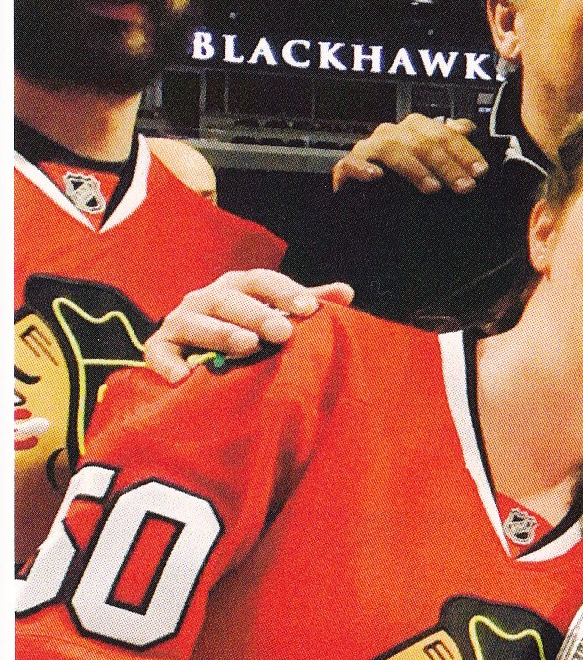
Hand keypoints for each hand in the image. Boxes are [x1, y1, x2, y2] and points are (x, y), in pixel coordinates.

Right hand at [144, 272, 349, 382]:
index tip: (309, 310)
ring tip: (246, 346)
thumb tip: (346, 292)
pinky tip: (185, 378)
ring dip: (220, 333)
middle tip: (282, 332)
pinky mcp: (161, 347)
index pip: (261, 281)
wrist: (192, 344)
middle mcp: (207, 298)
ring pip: (196, 323)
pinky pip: (159, 354)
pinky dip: (169, 365)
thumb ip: (306, 303)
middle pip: (231, 300)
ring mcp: (181, 321)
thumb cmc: (246, 325)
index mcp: (238, 286)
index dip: (284, 292)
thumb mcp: (275, 311)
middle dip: (257, 315)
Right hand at [332, 114, 483, 193]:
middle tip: (464, 185)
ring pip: (392, 149)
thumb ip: (447, 143)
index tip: (480, 171)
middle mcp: (393, 135)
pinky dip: (364, 168)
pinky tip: (377, 177)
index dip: (464, 151)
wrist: (365, 204)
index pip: (444, 134)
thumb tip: (467, 127)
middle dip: (447, 164)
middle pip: (422, 142)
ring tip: (432, 187)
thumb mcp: (429, 162)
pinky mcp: (347, 167)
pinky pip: (352, 163)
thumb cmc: (401, 180)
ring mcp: (369, 149)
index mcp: (415, 130)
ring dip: (414, 168)